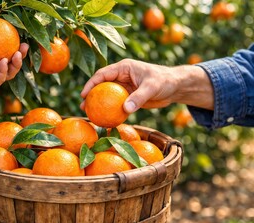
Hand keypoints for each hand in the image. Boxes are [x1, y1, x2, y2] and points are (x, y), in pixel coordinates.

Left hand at [0, 22, 28, 108]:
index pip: (0, 49)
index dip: (9, 44)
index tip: (16, 35)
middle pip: (9, 61)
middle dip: (19, 54)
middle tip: (24, 46)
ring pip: (9, 71)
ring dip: (15, 63)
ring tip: (18, 54)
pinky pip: (0, 78)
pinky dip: (4, 70)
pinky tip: (4, 61)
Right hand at [81, 59, 213, 112]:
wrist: (175, 87)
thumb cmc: (164, 81)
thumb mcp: (151, 87)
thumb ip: (138, 97)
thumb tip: (125, 109)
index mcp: (124, 68)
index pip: (103, 74)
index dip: (92, 83)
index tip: (84, 94)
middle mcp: (122, 76)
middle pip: (101, 85)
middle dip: (91, 95)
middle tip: (83, 106)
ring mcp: (125, 87)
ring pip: (107, 95)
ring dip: (98, 104)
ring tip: (89, 114)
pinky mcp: (129, 96)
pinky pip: (117, 104)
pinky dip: (110, 110)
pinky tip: (105, 119)